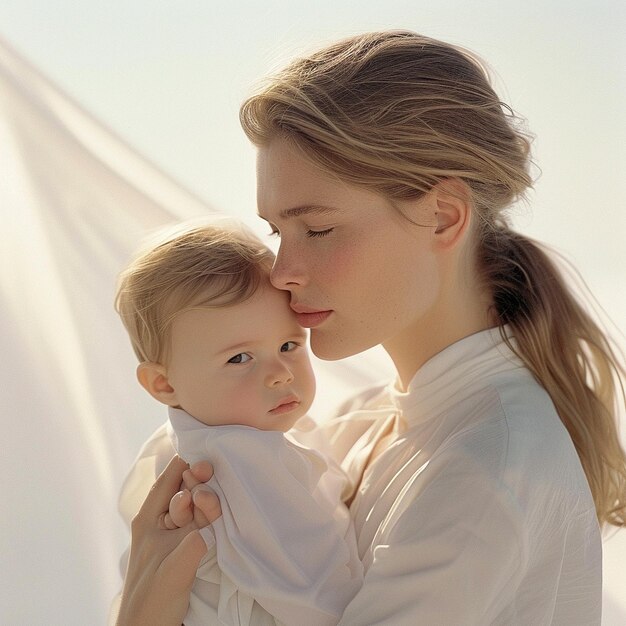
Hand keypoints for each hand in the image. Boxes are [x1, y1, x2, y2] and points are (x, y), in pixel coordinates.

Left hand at [116, 456, 220, 625]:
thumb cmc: (151, 602)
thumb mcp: (175, 569)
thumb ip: (195, 541)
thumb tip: (214, 520)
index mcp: (148, 518)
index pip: (169, 478)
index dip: (187, 466)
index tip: (208, 464)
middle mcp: (162, 520)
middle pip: (186, 487)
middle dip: (201, 483)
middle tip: (212, 483)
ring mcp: (176, 532)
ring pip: (198, 504)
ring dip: (209, 501)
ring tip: (213, 504)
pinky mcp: (189, 545)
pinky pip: (204, 521)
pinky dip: (214, 515)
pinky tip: (222, 514)